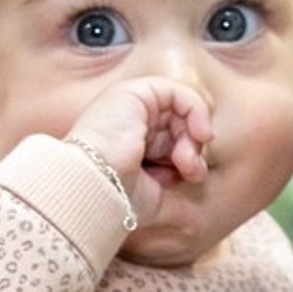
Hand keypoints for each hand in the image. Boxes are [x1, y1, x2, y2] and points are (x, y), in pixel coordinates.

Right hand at [66, 76, 211, 229]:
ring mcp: (129, 105)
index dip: (185, 159)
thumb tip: (200, 197)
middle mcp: (127, 121)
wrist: (92, 188)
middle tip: (191, 172)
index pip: (169, 143)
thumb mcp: (156, 198)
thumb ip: (176, 191)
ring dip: (193, 139)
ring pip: (180, 112)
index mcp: (128, 143)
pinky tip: (200, 134)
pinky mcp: (134, 92)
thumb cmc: (115, 198)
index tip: (186, 178)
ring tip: (187, 163)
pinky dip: (197, 111)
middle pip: (178, 127)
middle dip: (192, 151)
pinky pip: (179, 92)